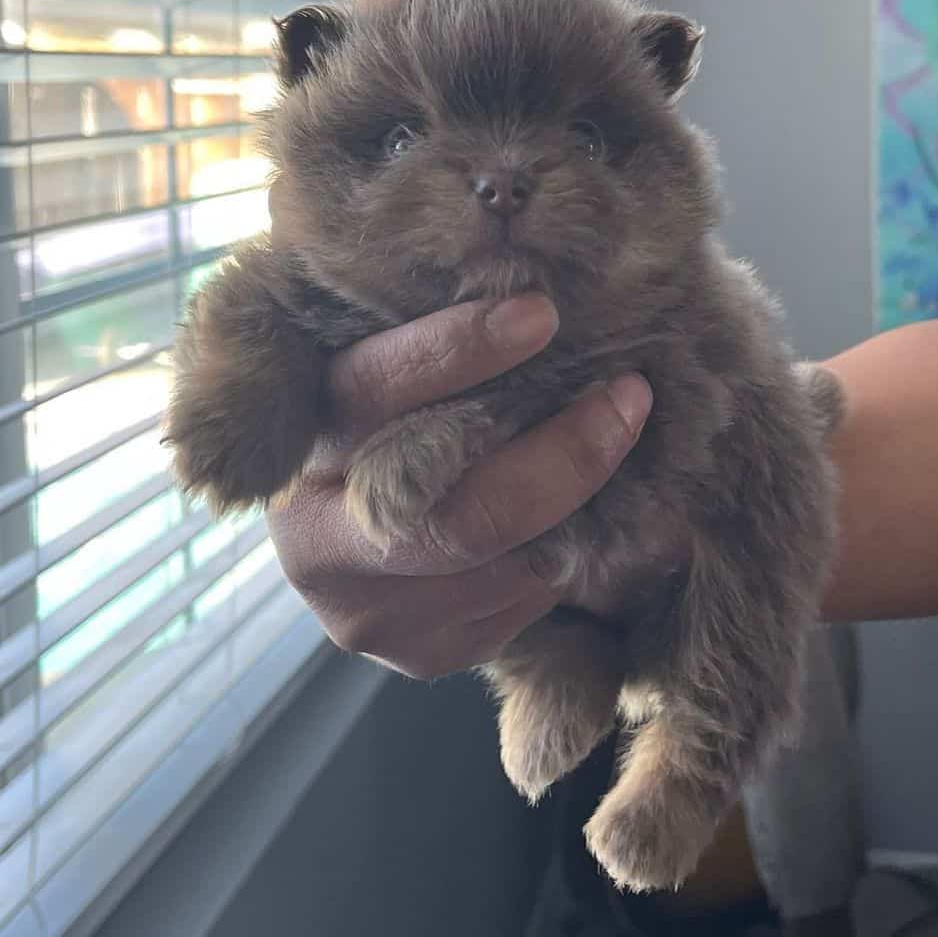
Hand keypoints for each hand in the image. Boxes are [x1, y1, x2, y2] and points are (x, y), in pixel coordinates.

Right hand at [266, 294, 652, 679]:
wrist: (339, 533)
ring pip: (511, 565)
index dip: (460, 351)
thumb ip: (421, 346)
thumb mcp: (370, 372)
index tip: (542, 315)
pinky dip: (562, 550)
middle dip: (566, 455)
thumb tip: (527, 298)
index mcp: (297, 447)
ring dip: (580, 502)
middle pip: (464, 516)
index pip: (376, 394)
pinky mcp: (421, 653)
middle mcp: (318, 544)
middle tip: (627, 397)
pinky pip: (523, 602)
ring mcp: (368, 614)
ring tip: (611, 438)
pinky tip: (569, 508)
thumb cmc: (373, 428)